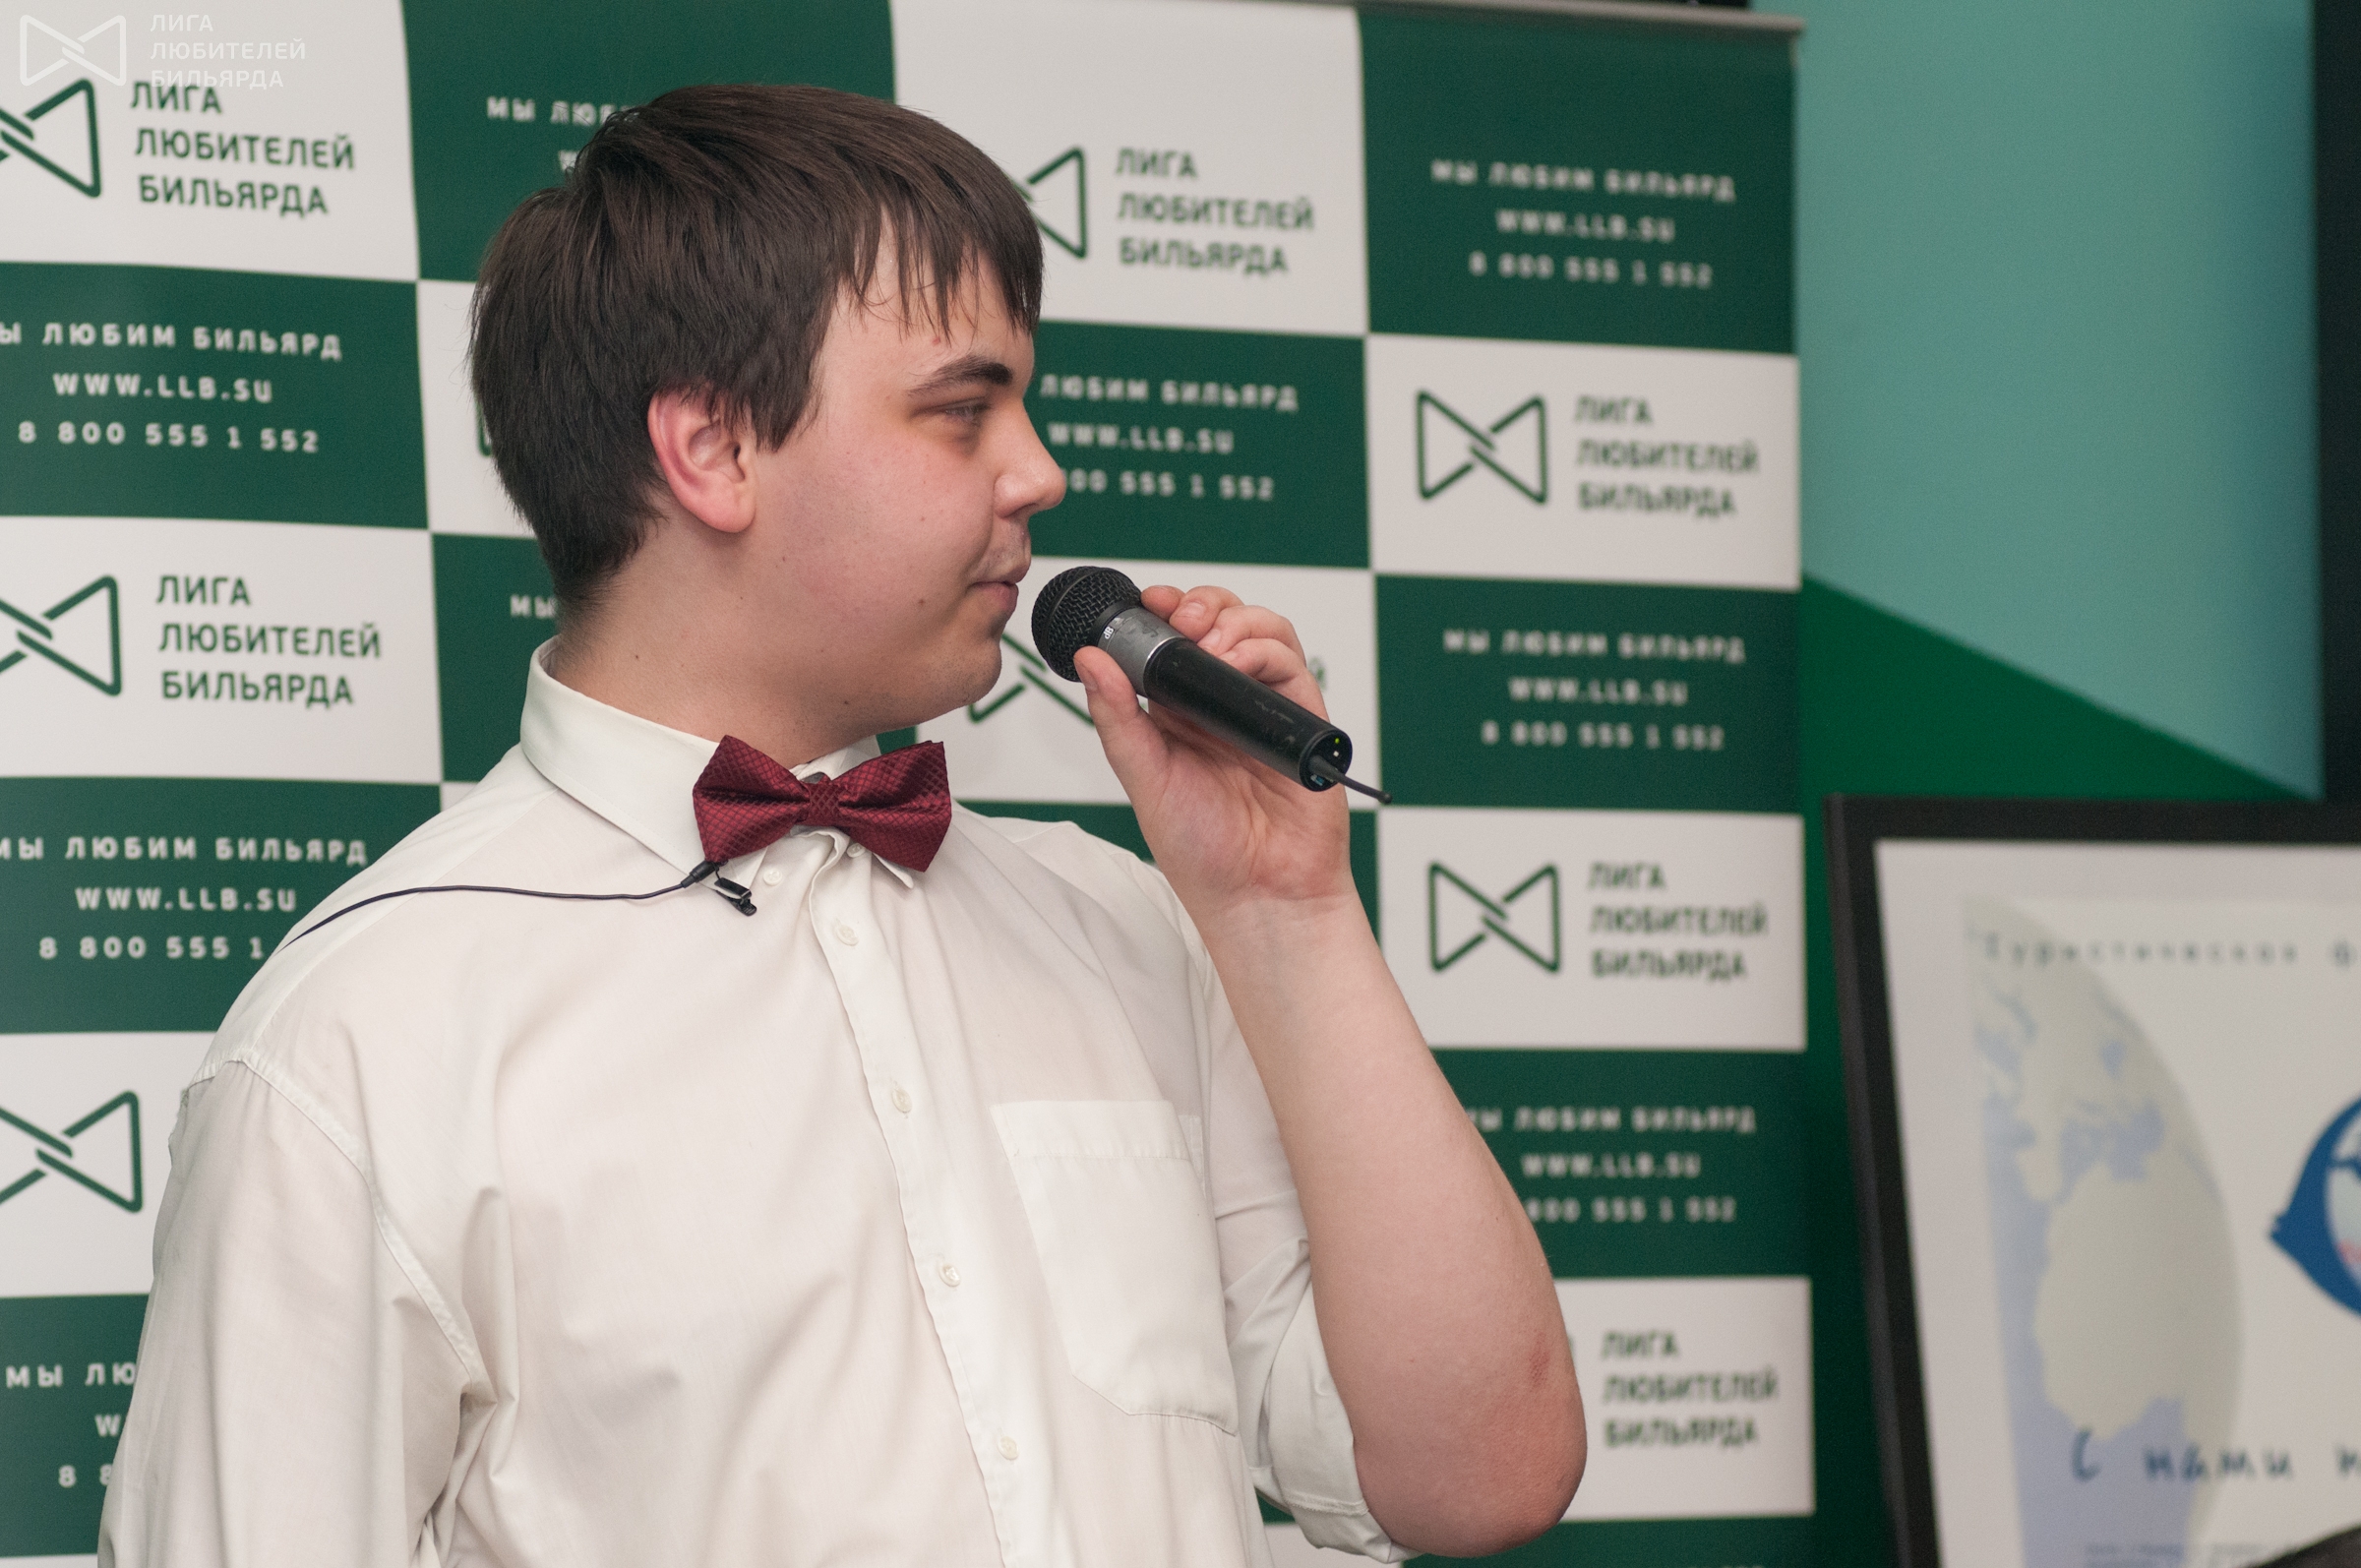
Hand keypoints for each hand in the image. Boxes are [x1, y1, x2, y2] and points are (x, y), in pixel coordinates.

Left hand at [1073, 584, 1355, 917]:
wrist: (1257, 893)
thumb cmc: (1201, 850)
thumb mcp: (1142, 776)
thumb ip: (1118, 717)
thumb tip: (1089, 659)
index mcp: (1178, 712)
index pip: (1173, 639)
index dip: (1163, 610)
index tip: (1147, 603)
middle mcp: (1222, 702)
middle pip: (1221, 619)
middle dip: (1200, 604)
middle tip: (1179, 618)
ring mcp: (1264, 706)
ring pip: (1260, 629)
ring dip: (1232, 619)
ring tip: (1208, 644)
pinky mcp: (1301, 716)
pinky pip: (1289, 661)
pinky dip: (1262, 649)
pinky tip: (1235, 664)